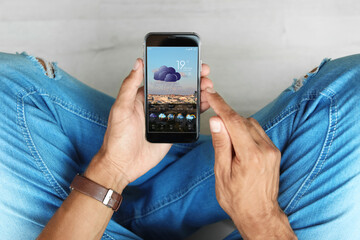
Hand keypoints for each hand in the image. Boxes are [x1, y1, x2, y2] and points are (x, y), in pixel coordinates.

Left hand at [89, 59, 212, 188]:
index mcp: (143, 96)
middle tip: (204, 72)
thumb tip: (138, 63)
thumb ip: (129, 86)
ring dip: (198, 91)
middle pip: (178, 87)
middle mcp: (156, 104)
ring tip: (209, 86)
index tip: (189, 61)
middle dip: (193, 78)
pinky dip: (198, 109)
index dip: (177, 68)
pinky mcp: (172, 129)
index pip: (163, 78)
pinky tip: (206, 103)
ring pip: (185, 100)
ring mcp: (165, 116)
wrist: (122, 165)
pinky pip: (187, 117)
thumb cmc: (116, 137)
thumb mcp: (121, 108)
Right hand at [205, 88, 296, 238]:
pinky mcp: (274, 151)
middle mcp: (265, 149)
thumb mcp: (222, 172)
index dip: (221, 106)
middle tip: (213, 118)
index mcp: (251, 155)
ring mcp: (272, 150)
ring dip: (236, 124)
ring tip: (225, 140)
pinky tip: (237, 143)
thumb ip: (221, 144)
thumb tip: (217, 121)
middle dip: (226, 116)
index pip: (234, 121)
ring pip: (251, 124)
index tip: (212, 96)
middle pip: (243, 120)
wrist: (259, 214)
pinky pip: (258, 132)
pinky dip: (245, 131)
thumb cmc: (238, 199)